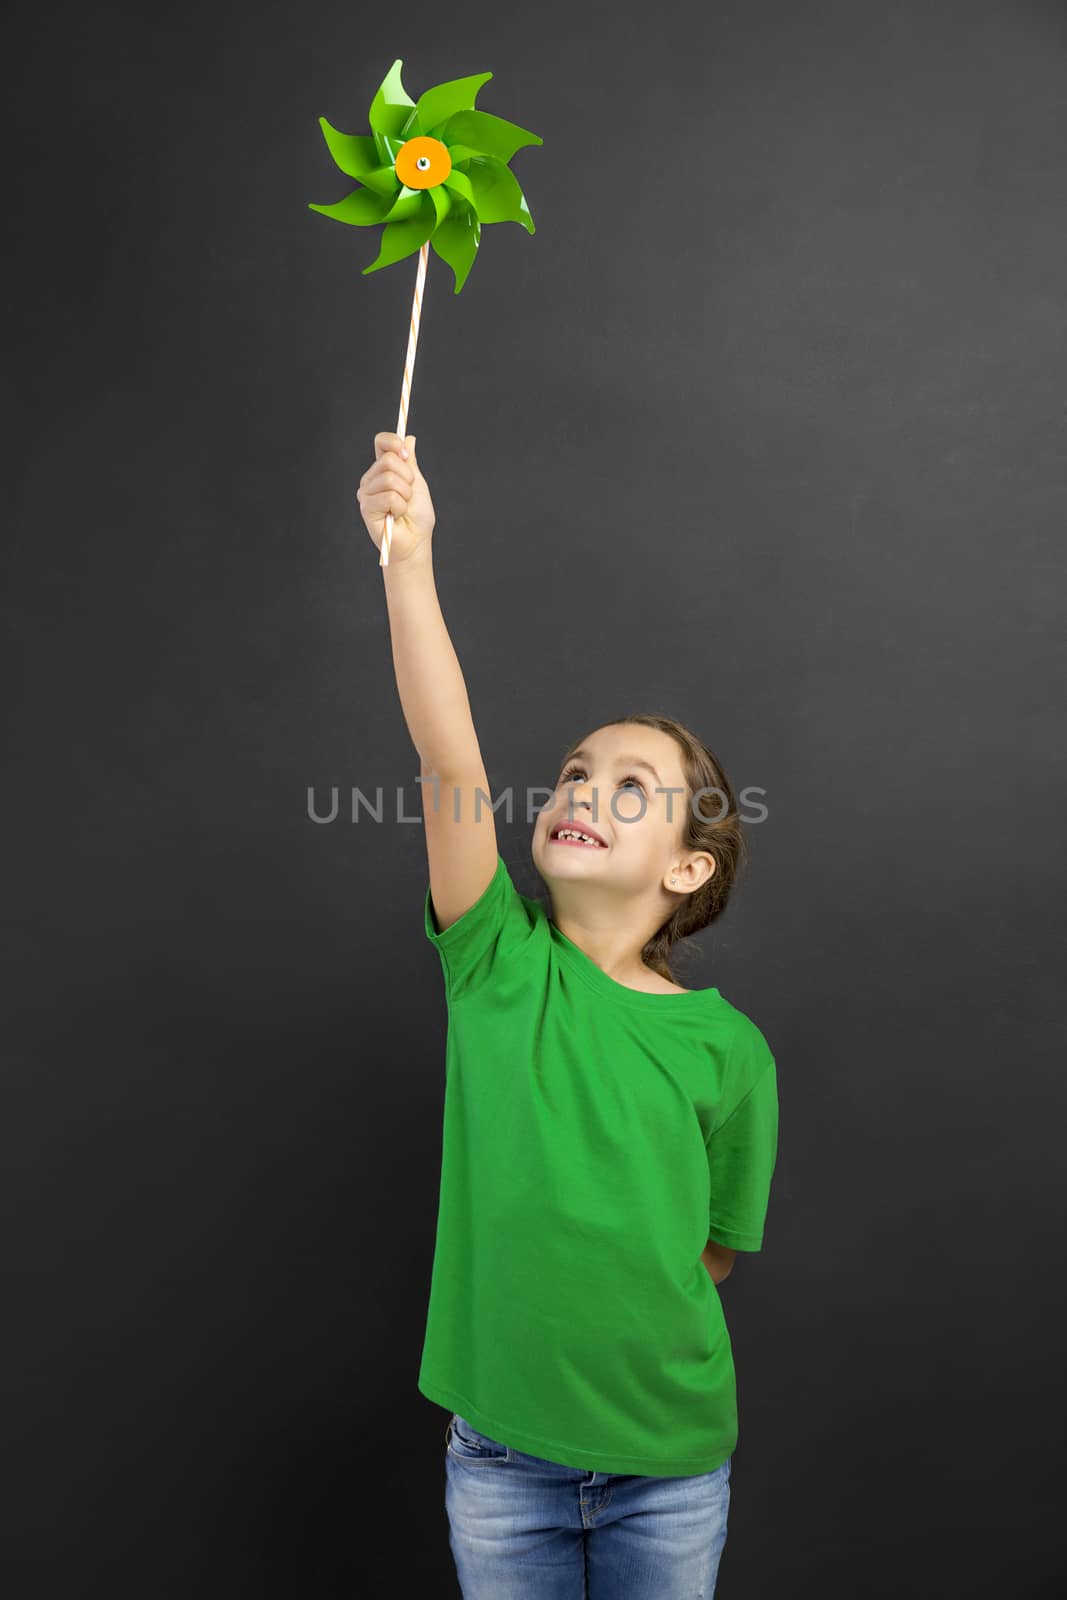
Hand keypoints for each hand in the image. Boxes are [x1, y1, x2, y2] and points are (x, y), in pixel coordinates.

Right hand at [357, 432, 435, 562]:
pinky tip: (396, 516)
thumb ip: (410, 462)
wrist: (416, 541)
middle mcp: (371, 479)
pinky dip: (400, 507)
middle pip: (389, 460)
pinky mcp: (366, 508)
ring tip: (402, 508)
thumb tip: (409, 438)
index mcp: (382, 470)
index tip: (407, 456)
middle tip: (408, 496)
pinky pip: (389, 497)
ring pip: (389, 478)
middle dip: (407, 478)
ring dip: (405, 495)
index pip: (381, 442)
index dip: (394, 442)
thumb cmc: (417, 516)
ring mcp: (366, 493)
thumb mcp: (417, 483)